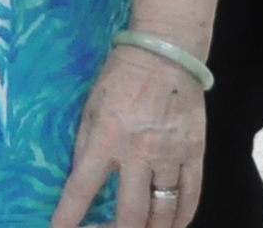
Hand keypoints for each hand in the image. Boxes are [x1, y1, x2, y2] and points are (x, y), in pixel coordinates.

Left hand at [49, 43, 205, 227]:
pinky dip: (182, 217)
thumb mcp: (91, 107)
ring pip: (163, 211)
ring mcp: (170, 154)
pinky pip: (190, 194)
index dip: (68, 218)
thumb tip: (80, 183)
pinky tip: (173, 225)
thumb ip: (86, 146)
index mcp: (106, 137)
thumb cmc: (120, 76)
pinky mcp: (194, 151)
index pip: (82, 189)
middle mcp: (139, 151)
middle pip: (131, 213)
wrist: (166, 51)